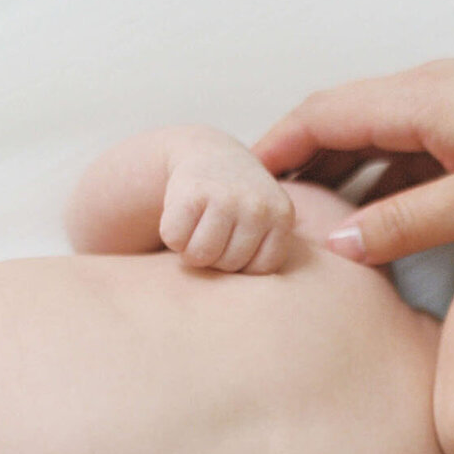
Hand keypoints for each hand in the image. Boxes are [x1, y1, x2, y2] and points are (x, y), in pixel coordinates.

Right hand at [160, 130, 295, 272]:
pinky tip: (182, 215)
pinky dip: (172, 235)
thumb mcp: (267, 219)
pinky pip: (174, 239)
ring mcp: (225, 197)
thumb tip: (252, 301)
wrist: (207, 152)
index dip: (242, 263)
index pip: (260, 270)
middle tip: (215, 229)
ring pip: (200, 256)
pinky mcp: (191, 192)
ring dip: (191, 249)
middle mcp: (258, 206)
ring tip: (199, 226)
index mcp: (282, 216)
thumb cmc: (238, 201)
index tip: (238, 241)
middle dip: (216, 256)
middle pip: (229, 264)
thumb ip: (267, 251)